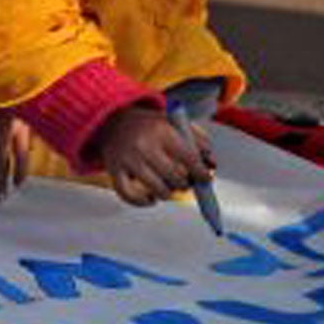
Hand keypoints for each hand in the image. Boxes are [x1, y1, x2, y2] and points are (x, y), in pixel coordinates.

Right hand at [93, 103, 213, 207]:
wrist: (112, 121)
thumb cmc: (149, 126)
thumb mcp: (173, 122)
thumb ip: (197, 139)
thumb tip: (212, 164)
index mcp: (161, 131)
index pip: (189, 157)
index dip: (201, 172)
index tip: (206, 178)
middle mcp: (144, 145)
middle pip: (174, 176)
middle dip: (185, 183)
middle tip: (186, 182)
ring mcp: (127, 160)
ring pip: (157, 189)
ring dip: (168, 193)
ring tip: (170, 189)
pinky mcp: (113, 171)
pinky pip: (129, 195)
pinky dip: (142, 202)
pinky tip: (151, 199)